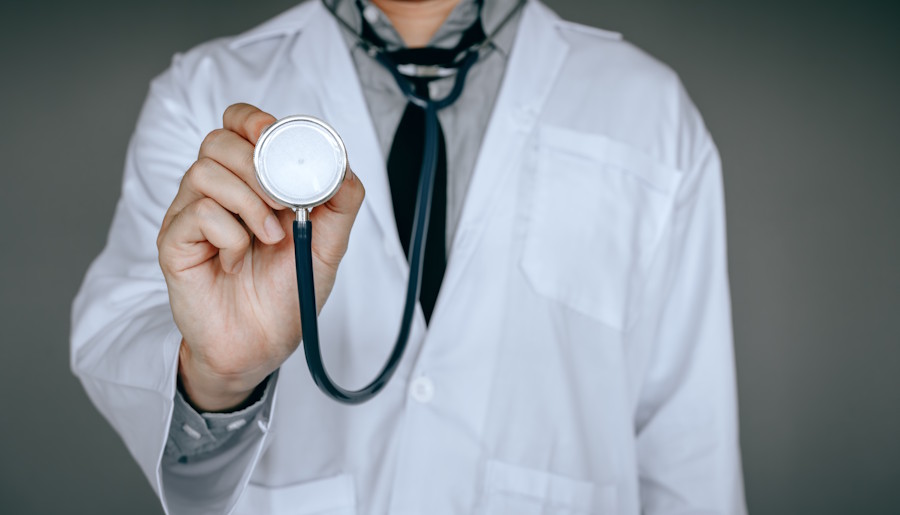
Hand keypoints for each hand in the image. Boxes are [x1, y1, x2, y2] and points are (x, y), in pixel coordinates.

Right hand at [157, 103, 364, 411]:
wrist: (260, 347)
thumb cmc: (286, 294)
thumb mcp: (328, 247)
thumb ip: (339, 204)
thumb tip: (344, 166)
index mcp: (249, 182)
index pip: (237, 124)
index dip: (253, 120)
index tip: (276, 136)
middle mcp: (216, 191)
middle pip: (218, 141)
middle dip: (258, 165)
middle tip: (283, 202)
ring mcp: (190, 215)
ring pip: (205, 172)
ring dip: (248, 202)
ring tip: (269, 238)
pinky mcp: (174, 242)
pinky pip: (197, 213)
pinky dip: (229, 235)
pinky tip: (236, 261)